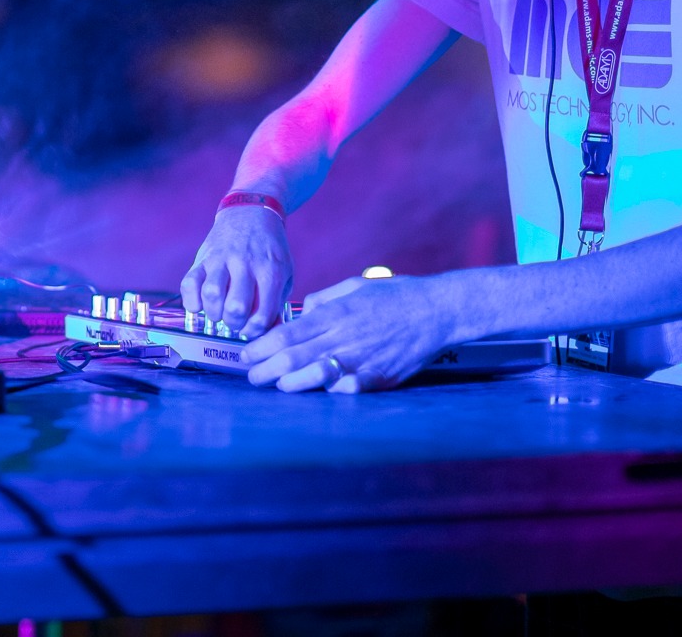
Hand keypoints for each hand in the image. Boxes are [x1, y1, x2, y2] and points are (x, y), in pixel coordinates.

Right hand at [180, 205, 291, 337]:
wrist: (251, 213)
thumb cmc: (269, 250)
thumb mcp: (284, 273)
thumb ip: (277, 303)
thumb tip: (269, 334)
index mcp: (270, 271)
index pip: (262, 314)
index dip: (255, 330)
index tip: (251, 329)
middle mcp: (245, 264)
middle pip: (236, 307)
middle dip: (235, 323)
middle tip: (235, 321)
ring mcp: (221, 259)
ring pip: (212, 294)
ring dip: (214, 313)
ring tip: (219, 313)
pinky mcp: (202, 257)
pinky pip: (189, 283)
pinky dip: (191, 300)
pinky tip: (199, 305)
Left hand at [242, 274, 460, 392]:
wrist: (436, 310)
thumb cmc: (394, 296)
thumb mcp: (353, 287)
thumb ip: (324, 301)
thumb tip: (301, 312)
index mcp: (334, 315)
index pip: (287, 334)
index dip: (261, 347)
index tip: (245, 354)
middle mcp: (343, 337)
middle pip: (294, 357)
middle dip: (267, 369)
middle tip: (251, 376)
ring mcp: (361, 359)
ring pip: (316, 375)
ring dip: (292, 383)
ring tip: (277, 385)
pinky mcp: (380, 376)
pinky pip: (351, 388)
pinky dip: (333, 391)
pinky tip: (319, 394)